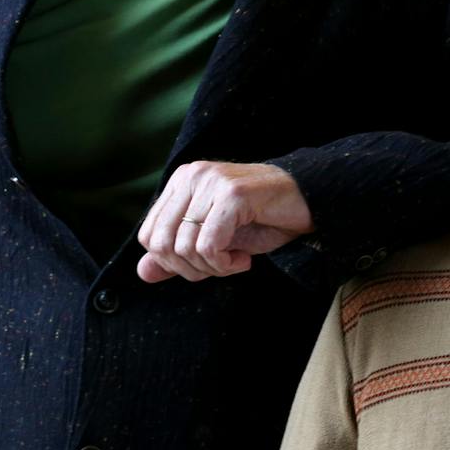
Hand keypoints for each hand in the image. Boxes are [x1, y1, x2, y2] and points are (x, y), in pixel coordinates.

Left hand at [137, 161, 312, 282]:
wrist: (306, 202)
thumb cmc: (260, 219)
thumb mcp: (212, 240)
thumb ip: (177, 254)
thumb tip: (142, 273)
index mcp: (180, 183)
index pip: (148, 235)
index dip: (172, 263)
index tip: (204, 264)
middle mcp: (191, 176)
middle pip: (162, 244)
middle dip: (190, 269)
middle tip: (220, 267)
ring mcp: (210, 182)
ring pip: (185, 247)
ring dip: (212, 268)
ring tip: (234, 262)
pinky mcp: (232, 194)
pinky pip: (209, 245)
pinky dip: (224, 264)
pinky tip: (243, 260)